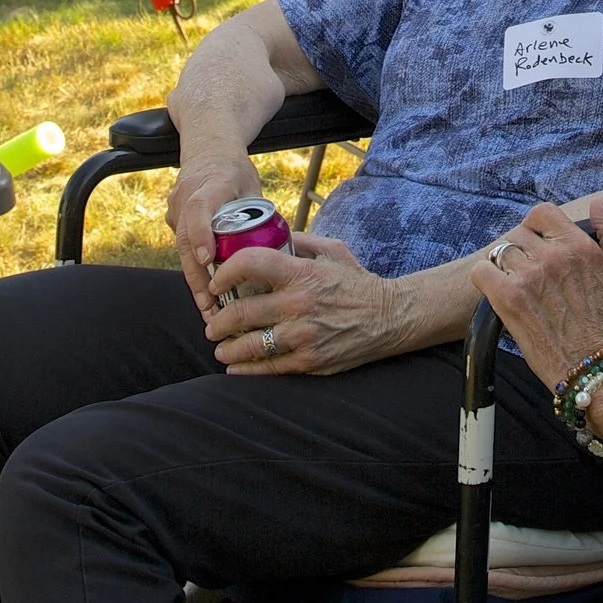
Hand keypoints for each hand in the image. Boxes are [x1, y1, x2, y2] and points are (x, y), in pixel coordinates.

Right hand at [166, 151, 261, 311]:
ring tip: (209, 309)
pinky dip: (193, 270)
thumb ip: (258, 216)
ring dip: (194, 280)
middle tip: (211, 306)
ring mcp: (176, 206)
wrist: (207, 150)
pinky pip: (182, 247)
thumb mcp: (253, 186)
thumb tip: (273, 256)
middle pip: (186, 239)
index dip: (202, 235)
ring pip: (182, 248)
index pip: (201, 208)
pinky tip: (206, 294)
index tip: (208, 260)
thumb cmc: (234, 171)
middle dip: (198, 276)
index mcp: (214, 183)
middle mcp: (189, 194)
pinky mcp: (172, 217)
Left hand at [204, 233, 405, 375]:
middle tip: (212, 323)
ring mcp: (303, 336)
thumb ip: (299, 241)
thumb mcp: (332, 250)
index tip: (216, 283)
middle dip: (217, 320)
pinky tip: (234, 366)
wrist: (390, 318)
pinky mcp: (310, 361)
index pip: (250, 263)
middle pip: (241, 312)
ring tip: (219, 346)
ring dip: (226, 347)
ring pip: (249, 344)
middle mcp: (299, 305)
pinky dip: (245, 369)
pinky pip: (268, 368)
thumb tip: (267, 233)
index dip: (225, 272)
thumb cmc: (357, 282)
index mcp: (302, 273)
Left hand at [472, 203, 602, 390]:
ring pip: (500, 252)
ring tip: (515, 288)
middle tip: (527, 274)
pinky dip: (484, 280)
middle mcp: (554, 256)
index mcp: (580, 246)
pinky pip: (481, 271)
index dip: (536, 227)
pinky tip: (497, 293)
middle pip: (518, 234)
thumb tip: (598, 205)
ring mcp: (529, 276)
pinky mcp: (509, 298)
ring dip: (503, 268)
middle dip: (521, 252)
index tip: (537, 244)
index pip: (543, 213)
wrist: (596, 370)